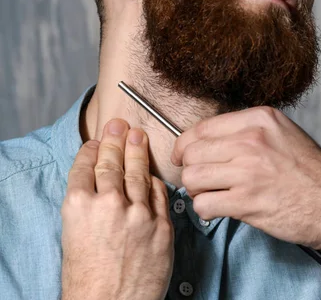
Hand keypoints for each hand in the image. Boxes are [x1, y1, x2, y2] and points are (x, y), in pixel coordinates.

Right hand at [61, 119, 173, 299]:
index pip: (85, 167)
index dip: (92, 151)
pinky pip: (160, 195)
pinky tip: (152, 173)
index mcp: (79, 206)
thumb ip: (88, 210)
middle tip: (120, 125)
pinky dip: (155, 183)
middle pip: (113, 164)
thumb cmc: (87, 281)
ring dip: (138, 152)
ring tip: (138, 136)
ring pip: (138, 174)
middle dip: (116, 141)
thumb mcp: (73, 238)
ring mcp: (138, 214)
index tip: (97, 142)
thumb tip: (100, 190)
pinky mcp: (162, 226)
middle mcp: (109, 204)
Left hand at [171, 107, 320, 251]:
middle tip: (202, 181)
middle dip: (191, 170)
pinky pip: (203, 204)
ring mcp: (249, 170)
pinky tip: (222, 210)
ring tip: (214, 196)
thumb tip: (210, 142)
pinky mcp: (247, 201)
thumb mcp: (284, 135)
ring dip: (198, 191)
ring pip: (193, 178)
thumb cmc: (314, 175)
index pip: (202, 127)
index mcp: (260, 119)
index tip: (184, 157)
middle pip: (192, 152)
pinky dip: (206, 211)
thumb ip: (250, 132)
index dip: (186, 146)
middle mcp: (252, 140)